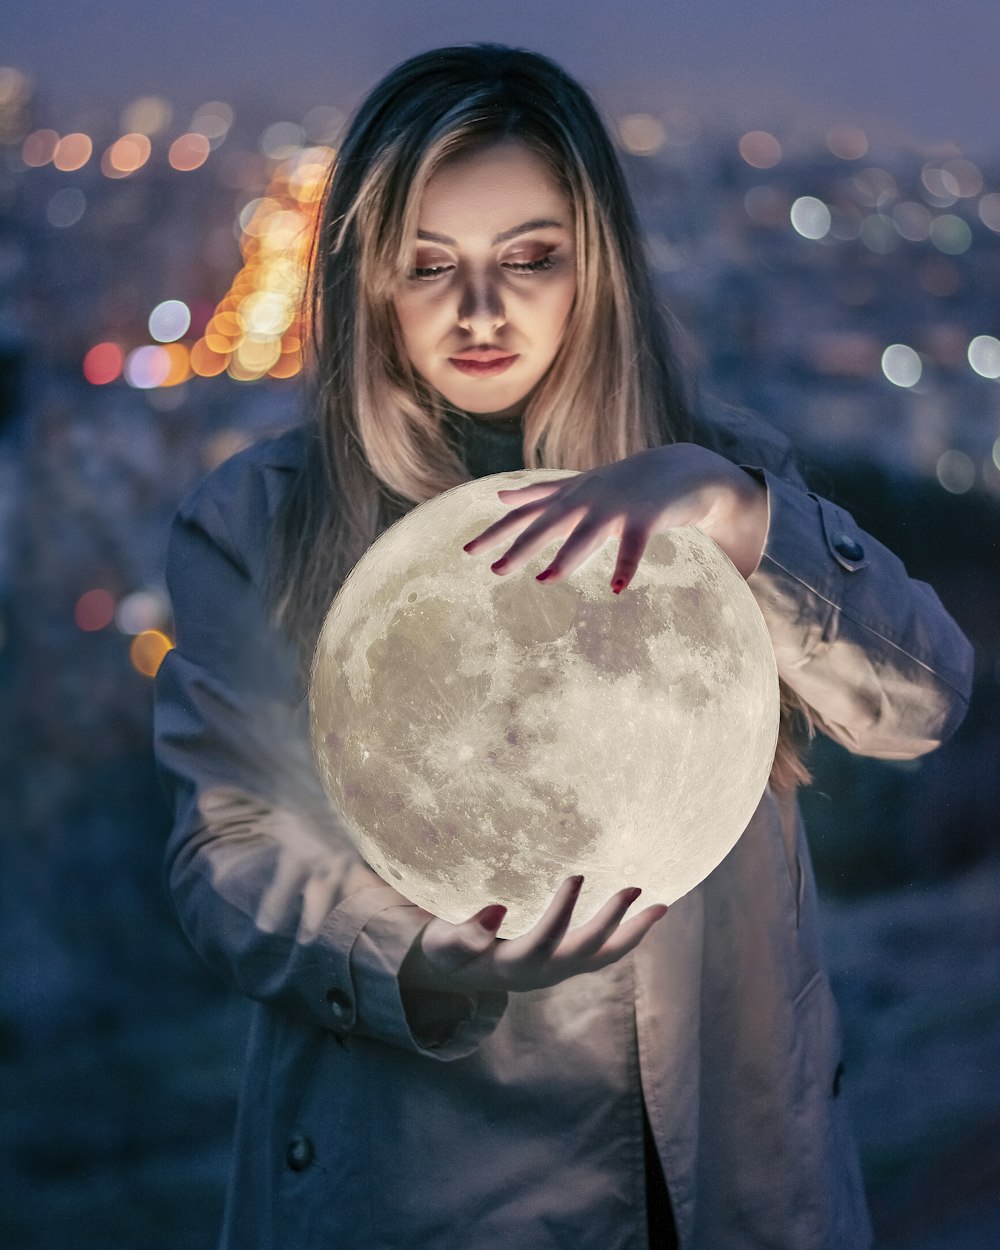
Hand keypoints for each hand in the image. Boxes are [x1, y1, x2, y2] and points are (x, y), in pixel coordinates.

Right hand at [398, 874, 667, 995]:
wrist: (458, 972)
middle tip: (634, 888)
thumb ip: (465, 934)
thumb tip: (496, 909)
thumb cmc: (448, 951)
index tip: (576, 875)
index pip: (543, 941)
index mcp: (513, 968)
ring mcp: (559, 970)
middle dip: (612, 921)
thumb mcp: (445, 944)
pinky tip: (645, 911)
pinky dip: (628, 934)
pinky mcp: (567, 963)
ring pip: (604, 956)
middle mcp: (543, 973)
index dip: (561, 912)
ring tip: (661, 906)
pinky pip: (605, 952)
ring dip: (634, 932)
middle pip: (585, 951)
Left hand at [463, 442, 767, 591]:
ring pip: (586, 536)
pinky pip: (633, 547)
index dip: (497, 532)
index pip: (526, 516)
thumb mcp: (577, 486)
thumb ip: (538, 493)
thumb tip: (500, 496)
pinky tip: (617, 588)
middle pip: (548, 527)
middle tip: (496, 569)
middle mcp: (587, 501)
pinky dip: (626, 566)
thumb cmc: (624, 482)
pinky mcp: (645, 518)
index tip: (467, 550)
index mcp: (569, 498)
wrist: (682, 469)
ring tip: (545, 580)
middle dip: (521, 547)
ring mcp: (615, 509)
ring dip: (567, 558)